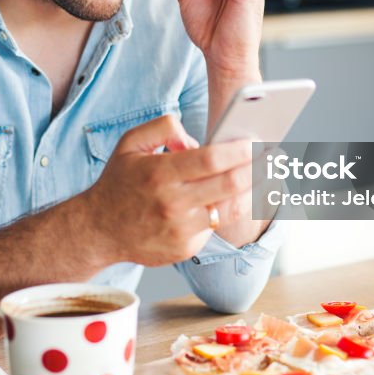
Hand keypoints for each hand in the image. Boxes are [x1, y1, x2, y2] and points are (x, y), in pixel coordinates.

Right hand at [83, 114, 252, 266]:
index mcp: (160, 173)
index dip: (239, 150)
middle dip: (258, 168)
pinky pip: (216, 226)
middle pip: (230, 184)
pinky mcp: (186, 248)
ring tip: (268, 175)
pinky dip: (229, 210)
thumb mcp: (130, 143)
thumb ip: (163, 126)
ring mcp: (181, 229)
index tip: (256, 141)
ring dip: (255, 191)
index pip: (211, 159)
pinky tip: (242, 196)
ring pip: (232, 209)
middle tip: (274, 156)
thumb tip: (194, 138)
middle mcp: (173, 203)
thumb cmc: (118, 182)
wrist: (99, 230)